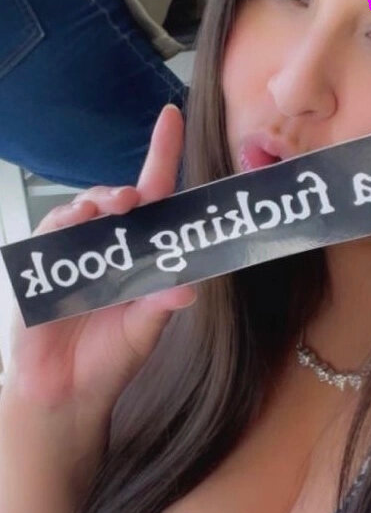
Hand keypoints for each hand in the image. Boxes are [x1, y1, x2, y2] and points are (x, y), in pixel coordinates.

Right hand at [5, 104, 195, 414]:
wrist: (67, 394)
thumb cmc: (108, 361)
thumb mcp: (144, 330)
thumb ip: (161, 304)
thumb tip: (189, 286)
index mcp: (137, 258)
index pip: (152, 202)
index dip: (160, 159)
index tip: (171, 118)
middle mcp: (106, 249)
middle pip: (117, 201)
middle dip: (128, 190)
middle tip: (136, 198)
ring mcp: (71, 254)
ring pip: (83, 210)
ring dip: (99, 204)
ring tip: (116, 208)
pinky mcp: (40, 266)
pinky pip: (50, 233)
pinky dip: (66, 224)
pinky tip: (79, 223)